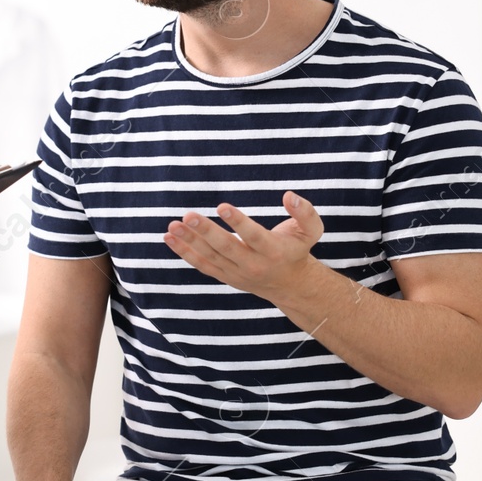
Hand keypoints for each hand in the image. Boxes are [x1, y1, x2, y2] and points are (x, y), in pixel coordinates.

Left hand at [163, 190, 324, 303]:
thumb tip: (288, 195)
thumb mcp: (311, 231)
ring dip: (189, 241)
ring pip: (210, 257)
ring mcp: (236, 272)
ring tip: (173, 225)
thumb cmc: (297, 249)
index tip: (222, 206)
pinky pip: (201, 265)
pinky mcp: (224, 275)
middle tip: (189, 215)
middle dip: (206, 232)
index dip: (238, 222)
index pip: (253, 236)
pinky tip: (169, 237)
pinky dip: (184, 252)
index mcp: (273, 251)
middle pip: (226, 248)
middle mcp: (253, 265)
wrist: (289, 285)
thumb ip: (305, 212)